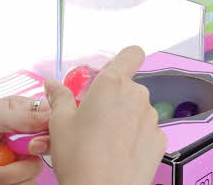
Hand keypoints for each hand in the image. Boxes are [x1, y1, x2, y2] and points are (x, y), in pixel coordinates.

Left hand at [0, 95, 51, 183]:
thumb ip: (22, 116)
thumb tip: (52, 114)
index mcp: (20, 114)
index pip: (49, 119)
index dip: (48, 130)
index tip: (33, 140)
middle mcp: (23, 137)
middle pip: (46, 148)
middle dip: (27, 155)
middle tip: (12, 151)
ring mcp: (17, 161)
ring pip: (35, 170)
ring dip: (10, 173)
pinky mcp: (13, 180)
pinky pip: (26, 184)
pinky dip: (7, 183)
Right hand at [47, 46, 165, 184]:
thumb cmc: (80, 159)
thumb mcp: (59, 123)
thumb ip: (59, 97)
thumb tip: (53, 86)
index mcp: (112, 83)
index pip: (131, 54)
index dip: (122, 60)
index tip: (108, 74)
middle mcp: (136, 96)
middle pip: (128, 86)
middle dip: (113, 97)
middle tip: (92, 118)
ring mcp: (151, 118)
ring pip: (137, 109)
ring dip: (123, 117)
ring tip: (102, 140)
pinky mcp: (159, 140)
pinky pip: (145, 130)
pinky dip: (134, 137)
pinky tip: (117, 152)